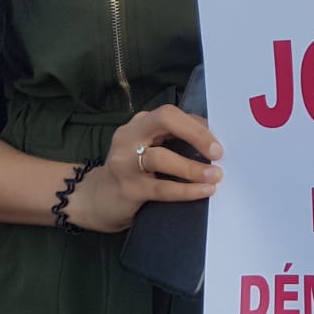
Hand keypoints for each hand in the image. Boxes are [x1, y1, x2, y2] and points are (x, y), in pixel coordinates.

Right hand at [70, 105, 223, 233]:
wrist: (95, 200)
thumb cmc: (132, 171)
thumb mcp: (149, 148)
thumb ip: (173, 141)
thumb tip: (214, 142)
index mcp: (140, 124)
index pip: (171, 114)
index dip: (197, 125)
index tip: (218, 141)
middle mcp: (130, 136)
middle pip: (165, 120)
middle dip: (196, 134)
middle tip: (218, 152)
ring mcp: (125, 162)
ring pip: (162, 157)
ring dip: (193, 167)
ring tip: (216, 176)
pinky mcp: (128, 188)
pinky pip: (162, 188)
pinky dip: (186, 189)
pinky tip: (204, 191)